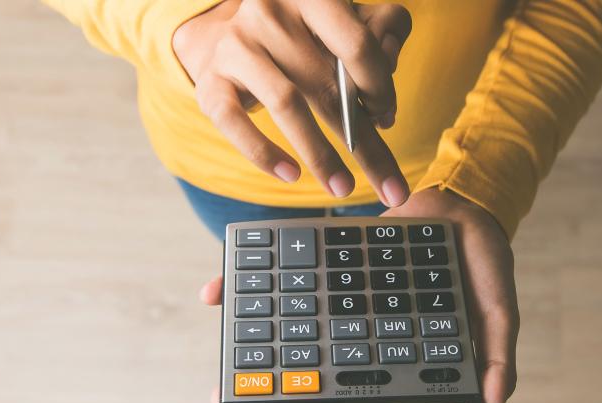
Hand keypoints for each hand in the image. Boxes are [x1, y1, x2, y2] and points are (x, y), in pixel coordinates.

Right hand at [173, 0, 412, 205]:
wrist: (232, 36)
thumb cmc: (302, 35)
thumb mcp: (345, 24)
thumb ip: (382, 34)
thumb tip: (388, 87)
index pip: (357, 45)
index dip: (380, 88)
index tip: (387, 117)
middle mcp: (269, 13)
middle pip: (327, 85)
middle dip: (364, 143)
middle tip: (390, 187)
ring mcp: (237, 46)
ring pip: (286, 104)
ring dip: (320, 154)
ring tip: (342, 187)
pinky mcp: (211, 82)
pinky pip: (236, 124)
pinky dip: (263, 154)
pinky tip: (290, 174)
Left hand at [198, 189, 518, 402]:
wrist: (464, 202)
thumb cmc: (483, 264)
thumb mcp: (499, 312)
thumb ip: (499, 361)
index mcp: (398, 349)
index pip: (359, 391)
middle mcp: (364, 329)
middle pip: (312, 366)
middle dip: (272, 389)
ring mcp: (343, 299)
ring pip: (291, 327)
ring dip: (252, 343)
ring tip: (219, 372)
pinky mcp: (326, 265)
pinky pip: (289, 279)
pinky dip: (254, 286)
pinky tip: (215, 292)